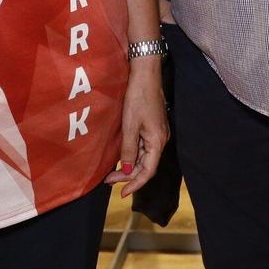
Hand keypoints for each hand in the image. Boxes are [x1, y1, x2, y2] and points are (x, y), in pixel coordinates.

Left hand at [106, 57, 168, 195]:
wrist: (146, 75)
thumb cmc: (138, 97)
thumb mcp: (130, 125)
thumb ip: (129, 150)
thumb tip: (128, 171)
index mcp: (157, 142)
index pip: (148, 171)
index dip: (135, 184)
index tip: (121, 193)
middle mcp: (160, 140)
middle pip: (146, 166)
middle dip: (128, 176)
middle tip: (108, 181)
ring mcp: (157, 133)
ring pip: (144, 157)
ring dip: (129, 167)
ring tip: (112, 173)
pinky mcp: (152, 127)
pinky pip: (143, 147)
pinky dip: (132, 155)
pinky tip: (121, 157)